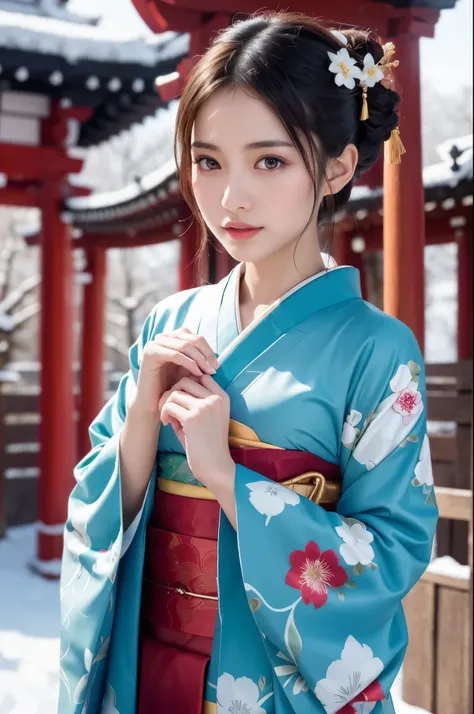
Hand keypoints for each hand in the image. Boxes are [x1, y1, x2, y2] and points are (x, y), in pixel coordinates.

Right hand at [133, 327, 219, 414]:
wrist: (154, 403)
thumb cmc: (173, 388)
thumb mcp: (190, 370)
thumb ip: (200, 360)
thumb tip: (217, 358)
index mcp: (173, 338)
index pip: (196, 337)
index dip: (208, 350)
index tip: (217, 366)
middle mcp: (163, 337)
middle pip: (191, 338)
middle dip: (206, 354)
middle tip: (214, 369)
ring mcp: (155, 343)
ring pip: (185, 345)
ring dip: (200, 358)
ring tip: (208, 372)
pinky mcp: (150, 353)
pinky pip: (175, 354)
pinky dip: (189, 363)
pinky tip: (197, 373)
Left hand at [158, 374, 234, 488]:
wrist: (216, 467)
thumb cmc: (207, 445)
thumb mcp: (205, 418)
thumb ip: (193, 402)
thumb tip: (172, 389)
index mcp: (222, 397)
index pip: (201, 376)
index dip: (186, 385)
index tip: (180, 400)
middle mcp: (216, 398)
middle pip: (185, 380)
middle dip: (172, 392)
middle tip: (168, 408)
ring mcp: (205, 406)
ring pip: (175, 392)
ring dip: (166, 404)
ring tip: (167, 418)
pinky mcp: (193, 418)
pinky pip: (170, 405)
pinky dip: (164, 413)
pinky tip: (166, 424)